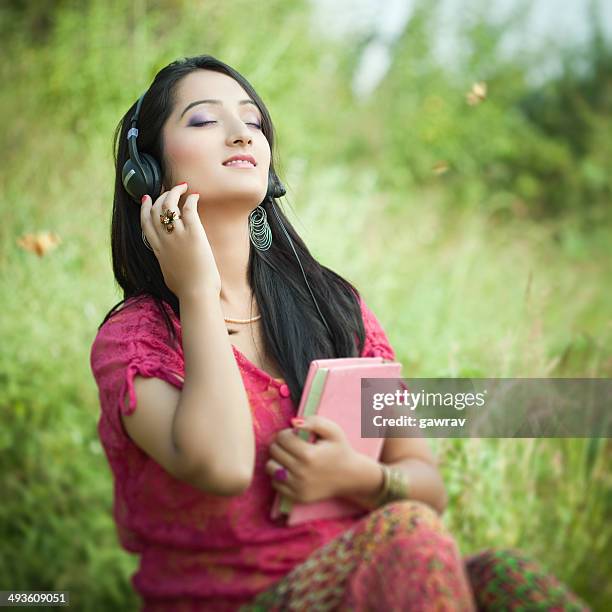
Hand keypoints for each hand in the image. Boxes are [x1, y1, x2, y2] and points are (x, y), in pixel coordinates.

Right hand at [140, 182, 221, 297]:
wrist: (196, 293)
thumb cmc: (186, 289)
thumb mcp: (167, 273)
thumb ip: (165, 262)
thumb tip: (167, 261)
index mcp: (157, 249)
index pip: (145, 223)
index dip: (145, 208)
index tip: (147, 198)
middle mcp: (164, 240)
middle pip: (155, 210)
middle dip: (161, 196)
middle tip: (171, 190)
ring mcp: (177, 236)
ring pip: (169, 205)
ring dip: (174, 192)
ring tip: (183, 187)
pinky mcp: (193, 234)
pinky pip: (188, 209)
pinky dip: (190, 199)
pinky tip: (195, 196)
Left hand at [266, 415, 357, 503]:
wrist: (350, 477)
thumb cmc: (340, 450)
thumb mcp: (333, 431)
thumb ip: (314, 422)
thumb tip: (293, 422)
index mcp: (308, 454)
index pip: (281, 438)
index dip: (286, 433)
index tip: (294, 435)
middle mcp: (301, 472)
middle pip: (274, 451)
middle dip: (279, 444)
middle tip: (290, 445)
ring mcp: (298, 486)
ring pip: (270, 467)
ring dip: (276, 459)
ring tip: (287, 457)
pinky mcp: (296, 496)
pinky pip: (275, 483)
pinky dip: (278, 475)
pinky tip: (289, 470)